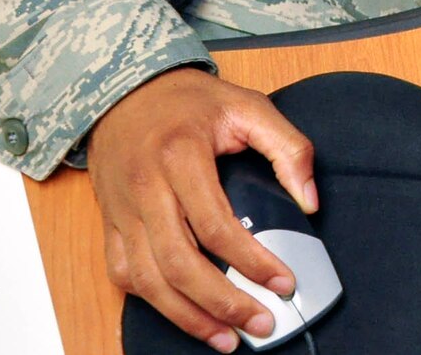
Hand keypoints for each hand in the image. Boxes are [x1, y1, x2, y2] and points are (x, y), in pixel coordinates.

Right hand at [88, 67, 317, 351]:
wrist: (125, 92)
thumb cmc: (190, 102)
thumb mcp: (249, 105)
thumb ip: (289, 148)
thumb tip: (311, 201)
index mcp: (181, 156)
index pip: (217, 225)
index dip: (252, 261)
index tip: (284, 283)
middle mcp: (146, 188)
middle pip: (180, 264)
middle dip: (222, 303)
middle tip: (260, 323)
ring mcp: (122, 210)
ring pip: (148, 280)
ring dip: (187, 317)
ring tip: (226, 338)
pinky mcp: (109, 224)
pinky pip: (124, 275)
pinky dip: (153, 302)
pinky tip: (184, 315)